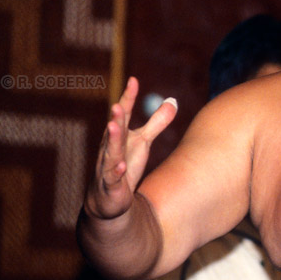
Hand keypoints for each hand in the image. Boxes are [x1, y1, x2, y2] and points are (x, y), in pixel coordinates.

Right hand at [86, 77, 177, 219]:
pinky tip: (121, 166)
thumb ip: (157, 122)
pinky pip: (112, 178)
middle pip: (113, 130)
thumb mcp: (143, 142)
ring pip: (109, 152)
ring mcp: (108, 167)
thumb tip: (172, 100)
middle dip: (116, 117)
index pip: (124, 114)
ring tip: (114, 126)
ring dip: (111, 140)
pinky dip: (116, 172)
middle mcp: (111, 148)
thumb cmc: (124, 165)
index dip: (128, 98)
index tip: (133, 80)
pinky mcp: (110, 185)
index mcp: (120, 136)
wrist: (108, 199)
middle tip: (118, 104)